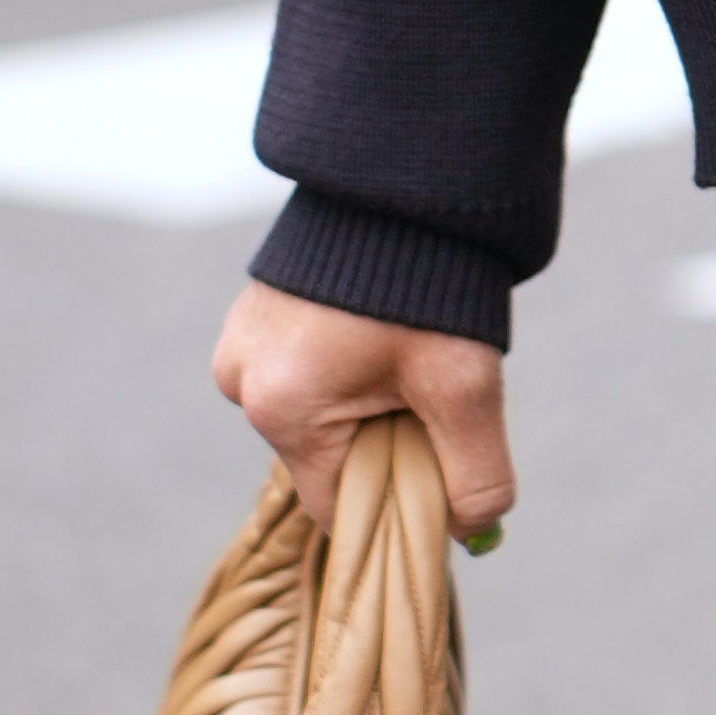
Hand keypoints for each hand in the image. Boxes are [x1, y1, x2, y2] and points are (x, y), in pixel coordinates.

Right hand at [211, 282, 512, 545]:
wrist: (404, 180)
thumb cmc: (429, 283)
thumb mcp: (464, 386)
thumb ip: (475, 474)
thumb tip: (474, 533)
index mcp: (279, 407)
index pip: (338, 504)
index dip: (397, 500)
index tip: (439, 467)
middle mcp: (242, 381)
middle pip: (329, 457)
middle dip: (386, 440)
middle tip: (432, 392)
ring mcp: (241, 343)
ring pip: (319, 414)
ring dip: (369, 399)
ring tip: (406, 348)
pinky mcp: (254, 314)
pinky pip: (305, 370)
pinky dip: (349, 365)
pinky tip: (382, 330)